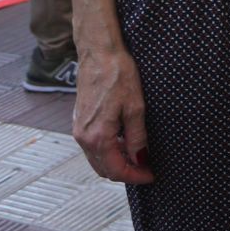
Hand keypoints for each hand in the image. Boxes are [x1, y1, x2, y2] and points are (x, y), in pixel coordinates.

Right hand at [73, 47, 154, 184]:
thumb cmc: (118, 75)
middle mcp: (83, 138)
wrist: (99, 54)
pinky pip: (93, 146)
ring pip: (97, 159)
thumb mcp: (135, 107)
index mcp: (98, 137)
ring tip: (139, 154)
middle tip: (146, 168)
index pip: (116, 170)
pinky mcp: (79, 121)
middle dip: (125, 172)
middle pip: (103, 169)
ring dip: (116, 162)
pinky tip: (125, 141)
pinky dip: (108, 150)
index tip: (151, 175)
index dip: (135, 176)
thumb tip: (141, 159)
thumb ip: (137, 137)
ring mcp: (79, 130)